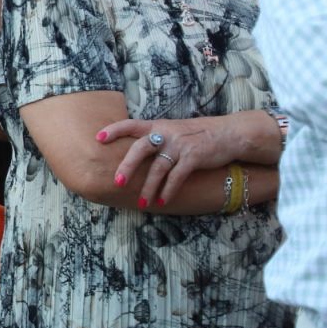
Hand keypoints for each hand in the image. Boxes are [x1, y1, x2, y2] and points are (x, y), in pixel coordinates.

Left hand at [101, 117, 252, 207]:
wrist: (229, 133)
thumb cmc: (197, 134)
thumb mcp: (173, 129)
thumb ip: (156, 137)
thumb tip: (135, 152)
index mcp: (158, 125)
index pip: (130, 124)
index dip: (114, 130)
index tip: (98, 139)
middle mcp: (166, 133)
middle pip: (140, 148)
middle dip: (127, 166)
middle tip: (117, 182)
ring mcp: (180, 145)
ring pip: (158, 168)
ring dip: (149, 188)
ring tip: (142, 203)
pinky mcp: (194, 157)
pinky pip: (177, 176)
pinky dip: (168, 190)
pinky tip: (162, 200)